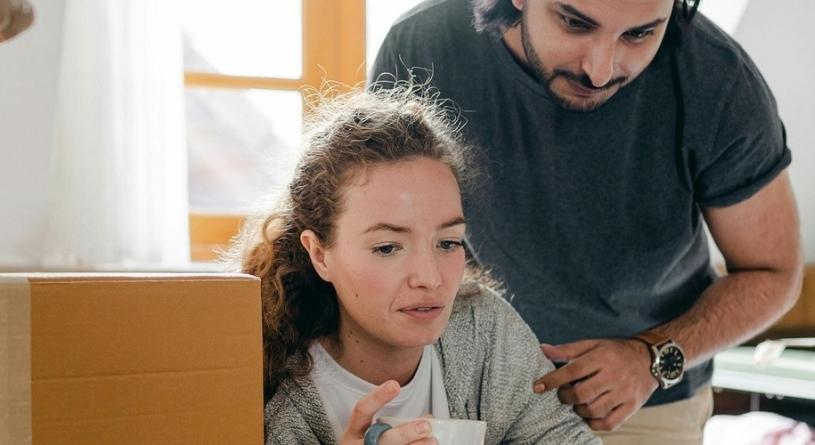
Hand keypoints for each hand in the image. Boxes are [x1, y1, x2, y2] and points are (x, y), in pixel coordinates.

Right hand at [340, 380, 436, 444]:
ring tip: (432, 441)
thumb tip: (427, 418)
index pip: (362, 410)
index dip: (377, 397)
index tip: (395, 385)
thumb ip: (395, 423)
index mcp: (353, 432)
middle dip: (405, 433)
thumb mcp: (372, 433)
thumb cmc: (369, 444)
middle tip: (425, 426)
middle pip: (382, 439)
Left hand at [533, 339, 657, 430]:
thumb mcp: (593, 344)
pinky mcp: (632, 406)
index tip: (537, 387)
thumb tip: (542, 350)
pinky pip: (609, 423)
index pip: (572, 371)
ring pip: (593, 410)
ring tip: (578, 403)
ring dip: (579, 410)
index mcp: (601, 358)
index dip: (552, 380)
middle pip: (581, 393)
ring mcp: (624, 393)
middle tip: (564, 395)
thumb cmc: (615, 352)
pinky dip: (594, 423)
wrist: (650, 359)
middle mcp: (613, 375)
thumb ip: (567, 350)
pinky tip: (589, 415)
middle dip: (565, 397)